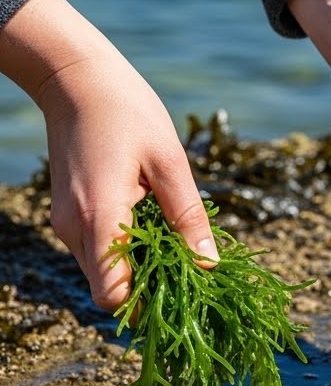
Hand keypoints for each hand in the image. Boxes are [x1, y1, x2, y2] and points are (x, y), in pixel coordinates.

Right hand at [0, 0, 216, 309]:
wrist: (76, 80)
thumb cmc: (128, 112)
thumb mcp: (170, 162)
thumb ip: (188, 217)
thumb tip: (209, 264)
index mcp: (100, 216)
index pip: (113, 293)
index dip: (148, 304)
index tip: (187, 296)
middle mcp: (74, 228)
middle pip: (109, 289)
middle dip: (150, 290)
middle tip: (193, 276)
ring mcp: (66, 223)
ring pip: (102, 272)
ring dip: (139, 270)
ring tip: (180, 250)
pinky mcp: (69, 214)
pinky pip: (97, 250)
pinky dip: (126, 252)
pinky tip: (156, 230)